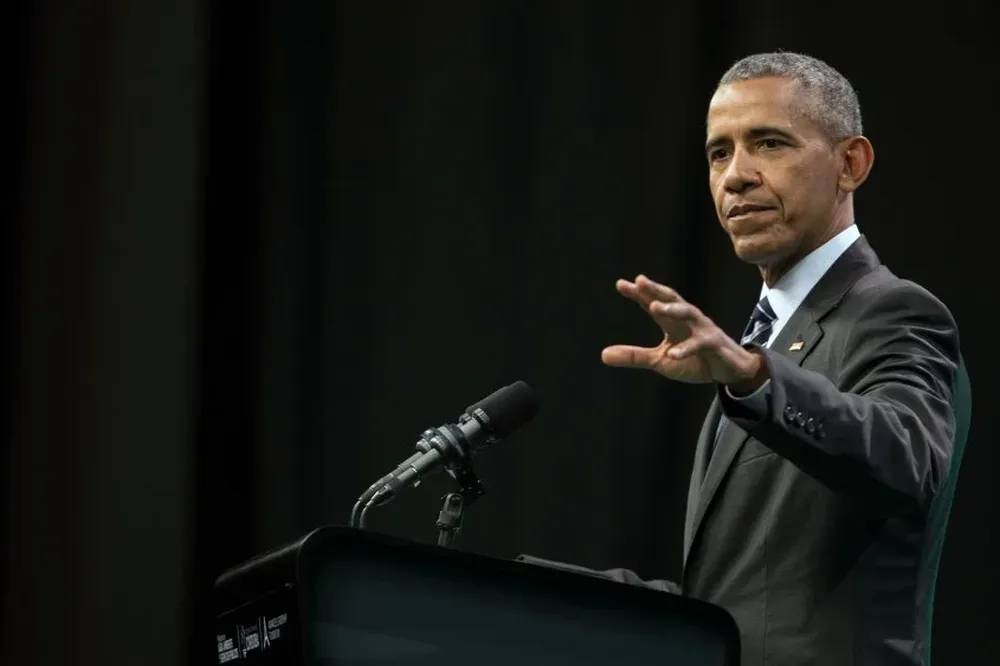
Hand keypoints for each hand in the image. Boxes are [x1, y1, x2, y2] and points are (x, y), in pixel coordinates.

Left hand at [601, 274, 767, 388]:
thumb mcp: (660, 361)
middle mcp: (687, 320)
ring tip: (655, 306)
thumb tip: (603, 355)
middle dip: (656, 290)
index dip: (638, 293)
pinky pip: (700, 343)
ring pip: (688, 313)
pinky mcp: (714, 344)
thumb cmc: (694, 360)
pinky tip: (672, 353)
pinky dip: (686, 348)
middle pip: (671, 299)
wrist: (729, 371)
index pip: (653, 302)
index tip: (621, 284)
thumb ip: (634, 356)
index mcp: (672, 321)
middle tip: (640, 281)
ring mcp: (703, 330)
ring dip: (672, 308)